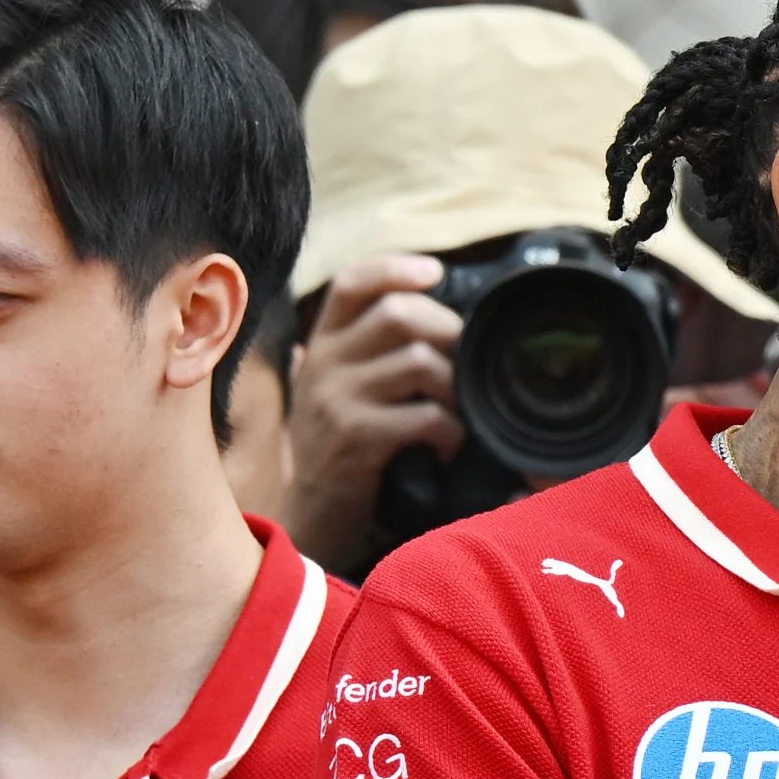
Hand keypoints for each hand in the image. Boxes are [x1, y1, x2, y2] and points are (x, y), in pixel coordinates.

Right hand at [284, 252, 463, 571]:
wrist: (312, 510)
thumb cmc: (343, 442)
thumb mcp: (339, 385)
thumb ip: (366, 348)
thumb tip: (426, 305)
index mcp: (323, 342)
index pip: (353, 284)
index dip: (396, 268)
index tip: (437, 272)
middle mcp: (323, 362)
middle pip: (399, 315)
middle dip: (450, 332)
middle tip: (466, 363)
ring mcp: (336, 400)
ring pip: (420, 362)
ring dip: (457, 387)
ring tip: (460, 410)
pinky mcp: (356, 438)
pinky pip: (424, 417)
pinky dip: (452, 431)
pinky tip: (450, 445)